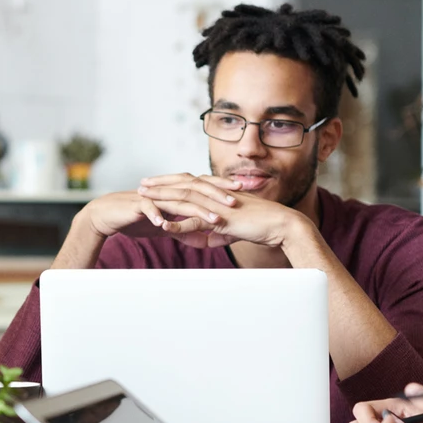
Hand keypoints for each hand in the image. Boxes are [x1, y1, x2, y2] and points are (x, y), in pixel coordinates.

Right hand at [79, 179, 239, 241]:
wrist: (107, 215)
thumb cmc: (135, 219)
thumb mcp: (164, 227)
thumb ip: (183, 230)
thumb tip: (202, 239)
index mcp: (174, 193)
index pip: (203, 187)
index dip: (222, 188)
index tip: (243, 191)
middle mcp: (166, 191)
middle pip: (196, 189)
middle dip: (218, 193)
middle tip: (237, 199)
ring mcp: (153, 197)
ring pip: (178, 200)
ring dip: (197, 209)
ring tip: (214, 218)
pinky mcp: (137, 205)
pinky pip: (150, 210)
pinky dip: (159, 216)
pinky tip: (167, 225)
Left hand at [137, 174, 307, 249]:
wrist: (280, 225)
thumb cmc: (260, 225)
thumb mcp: (232, 230)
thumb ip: (217, 233)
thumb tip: (205, 240)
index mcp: (217, 194)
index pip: (189, 183)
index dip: (170, 182)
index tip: (154, 183)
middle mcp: (215, 195)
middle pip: (182, 185)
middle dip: (160, 185)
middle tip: (141, 185)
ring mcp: (218, 205)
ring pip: (185, 199)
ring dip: (163, 199)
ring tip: (144, 199)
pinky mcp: (222, 219)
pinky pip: (197, 222)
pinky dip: (180, 225)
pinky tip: (164, 227)